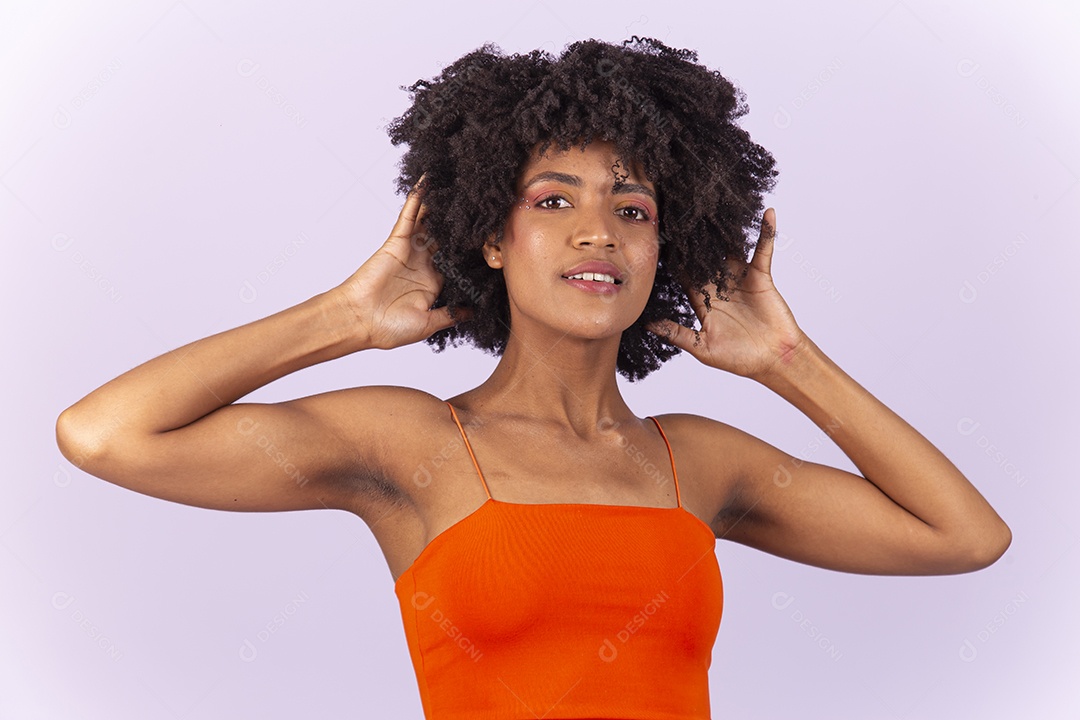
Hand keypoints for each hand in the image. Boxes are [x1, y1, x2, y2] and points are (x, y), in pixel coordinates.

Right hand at [331, 175, 463, 349]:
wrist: (360, 321)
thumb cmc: (390, 328)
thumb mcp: (429, 324)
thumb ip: (452, 314)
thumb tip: (474, 313)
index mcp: (434, 282)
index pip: (458, 259)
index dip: (472, 248)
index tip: (491, 234)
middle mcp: (424, 263)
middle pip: (447, 235)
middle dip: (461, 220)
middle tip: (480, 200)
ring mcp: (411, 250)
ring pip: (430, 220)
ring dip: (441, 202)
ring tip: (458, 182)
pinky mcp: (397, 241)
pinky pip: (409, 215)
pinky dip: (418, 197)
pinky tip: (428, 180)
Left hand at [647, 208, 807, 382]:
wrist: (773, 360)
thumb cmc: (738, 358)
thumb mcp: (702, 348)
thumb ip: (677, 334)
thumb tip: (648, 324)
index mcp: (702, 300)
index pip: (683, 275)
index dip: (673, 261)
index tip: (658, 241)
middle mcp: (719, 285)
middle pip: (702, 257)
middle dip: (693, 239)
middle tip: (679, 213)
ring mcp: (740, 278)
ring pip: (729, 248)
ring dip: (724, 230)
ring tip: (713, 205)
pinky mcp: (760, 276)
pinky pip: (763, 250)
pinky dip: (766, 232)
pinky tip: (767, 213)